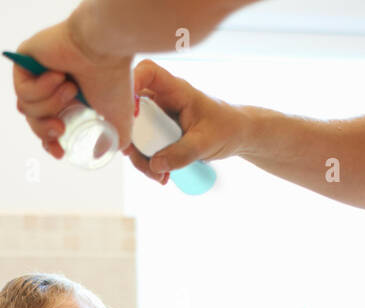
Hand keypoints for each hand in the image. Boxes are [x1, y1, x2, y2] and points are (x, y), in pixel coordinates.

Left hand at [12, 18, 134, 159]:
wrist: (104, 47)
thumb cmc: (113, 77)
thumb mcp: (117, 117)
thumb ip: (116, 137)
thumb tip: (108, 151)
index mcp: (68, 96)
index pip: (48, 125)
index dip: (50, 142)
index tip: (59, 153)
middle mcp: (51, 84)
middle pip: (34, 121)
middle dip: (45, 130)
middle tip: (60, 127)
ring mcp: (37, 71)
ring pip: (27, 107)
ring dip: (50, 104)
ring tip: (70, 88)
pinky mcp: (25, 58)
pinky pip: (22, 90)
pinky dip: (41, 90)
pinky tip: (58, 75)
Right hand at [125, 59, 245, 182]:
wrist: (236, 135)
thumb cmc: (226, 127)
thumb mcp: (206, 142)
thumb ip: (181, 153)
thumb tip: (155, 164)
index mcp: (175, 90)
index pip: (147, 73)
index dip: (131, 84)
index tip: (127, 113)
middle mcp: (161, 100)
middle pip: (131, 111)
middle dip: (133, 141)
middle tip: (146, 163)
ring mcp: (156, 117)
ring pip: (134, 134)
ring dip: (141, 159)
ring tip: (160, 176)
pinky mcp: (156, 133)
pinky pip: (142, 147)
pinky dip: (148, 163)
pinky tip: (161, 175)